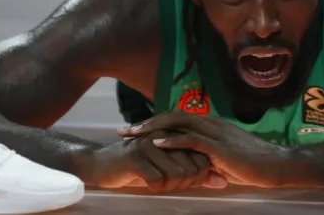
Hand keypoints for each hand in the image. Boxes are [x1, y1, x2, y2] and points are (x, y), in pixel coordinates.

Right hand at [92, 130, 226, 191]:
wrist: (101, 164)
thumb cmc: (138, 167)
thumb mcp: (169, 168)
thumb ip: (196, 173)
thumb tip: (222, 181)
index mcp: (175, 135)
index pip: (202, 156)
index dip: (200, 174)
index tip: (190, 182)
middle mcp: (164, 136)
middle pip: (192, 166)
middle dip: (187, 183)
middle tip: (173, 185)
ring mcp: (150, 145)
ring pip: (177, 173)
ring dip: (171, 186)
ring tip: (161, 185)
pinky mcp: (136, 157)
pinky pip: (158, 180)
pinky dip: (157, 188)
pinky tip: (150, 186)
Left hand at [118, 112, 289, 187]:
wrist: (275, 166)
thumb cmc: (252, 165)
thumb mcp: (224, 161)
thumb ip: (207, 159)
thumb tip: (194, 166)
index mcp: (211, 125)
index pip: (178, 119)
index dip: (156, 123)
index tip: (136, 130)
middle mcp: (211, 123)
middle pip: (173, 116)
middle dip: (147, 122)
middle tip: (125, 131)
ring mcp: (215, 132)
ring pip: (179, 123)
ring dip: (153, 128)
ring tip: (134, 135)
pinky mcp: (219, 145)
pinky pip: (192, 140)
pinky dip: (173, 140)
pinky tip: (158, 143)